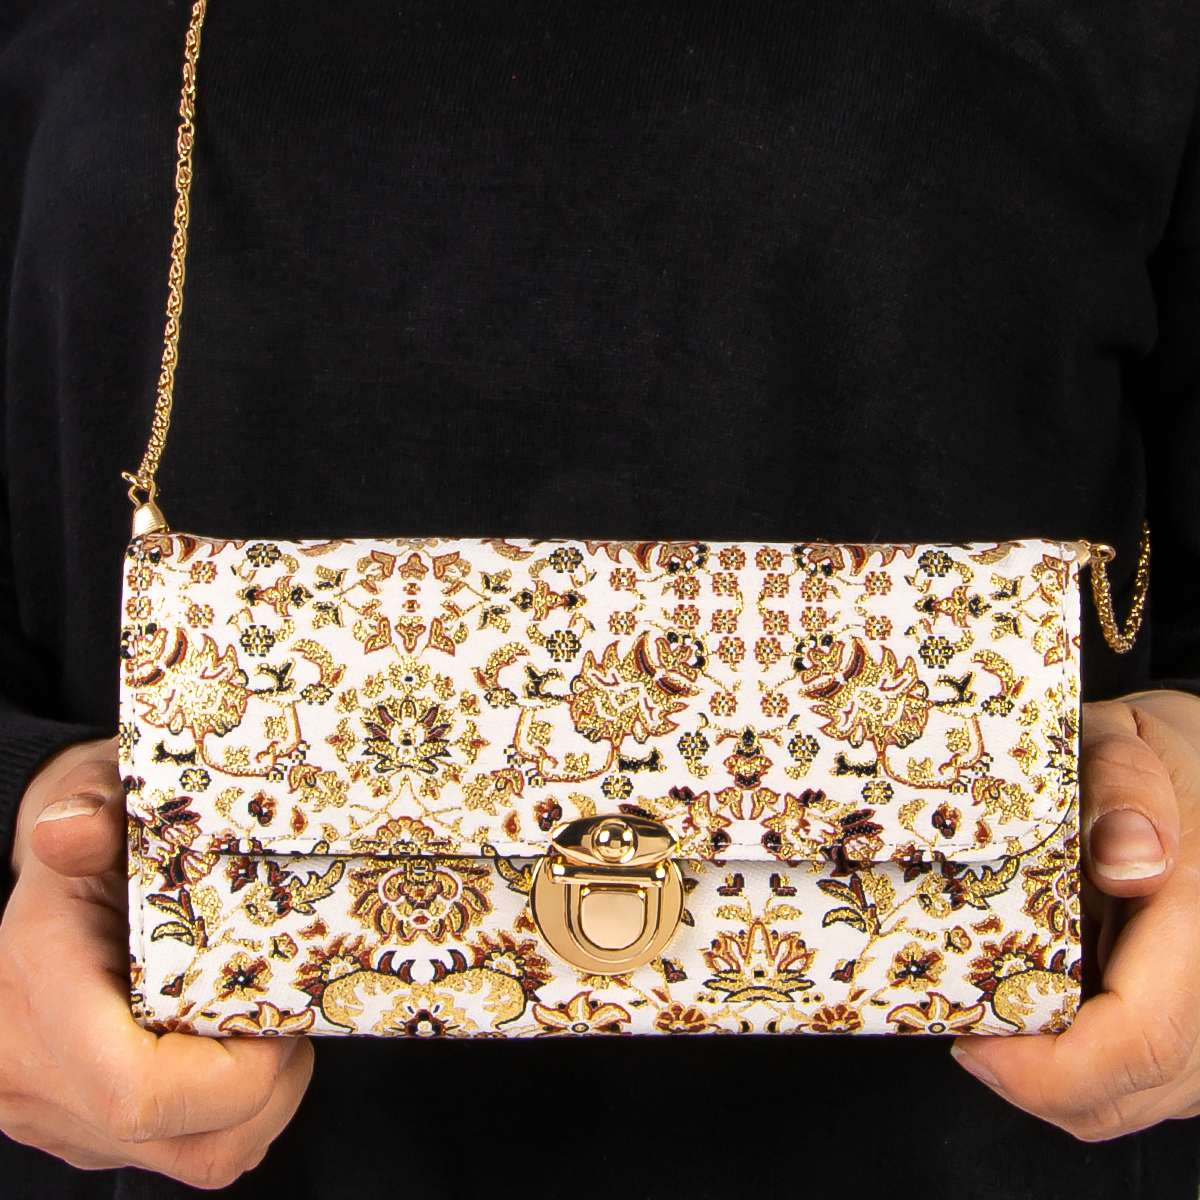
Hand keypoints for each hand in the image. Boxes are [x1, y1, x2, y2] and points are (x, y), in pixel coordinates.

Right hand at [0, 737, 313, 1187]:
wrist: (54, 867)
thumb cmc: (92, 825)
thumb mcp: (95, 793)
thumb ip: (91, 812)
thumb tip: (69, 831)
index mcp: (39, 986)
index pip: (136, 1090)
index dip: (235, 1071)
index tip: (279, 1010)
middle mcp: (37, 1068)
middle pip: (185, 1137)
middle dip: (270, 1083)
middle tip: (291, 1013)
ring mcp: (58, 1108)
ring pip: (196, 1160)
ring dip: (262, 1103)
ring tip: (273, 1028)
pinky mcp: (85, 1125)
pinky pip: (183, 1153)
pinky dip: (234, 1113)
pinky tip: (240, 1048)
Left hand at [950, 690, 1199, 1139]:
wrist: (1199, 772)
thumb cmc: (1157, 751)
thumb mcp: (1128, 737)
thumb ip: (1124, 785)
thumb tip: (1129, 859)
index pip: (1143, 1033)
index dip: (1052, 1067)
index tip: (974, 1043)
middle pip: (1138, 1084)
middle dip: (1040, 1080)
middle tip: (968, 1033)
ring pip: (1144, 1098)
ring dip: (1063, 1084)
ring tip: (1001, 1025)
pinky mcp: (1199, 1027)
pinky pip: (1151, 1085)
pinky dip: (1089, 1076)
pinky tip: (1045, 1025)